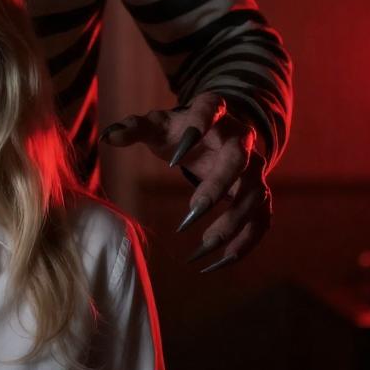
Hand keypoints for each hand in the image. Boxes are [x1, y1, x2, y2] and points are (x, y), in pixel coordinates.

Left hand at [100, 92, 271, 272]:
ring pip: (254, 195)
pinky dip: (244, 243)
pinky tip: (220, 261)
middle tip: (193, 210)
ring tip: (202, 246)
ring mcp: (254, 168)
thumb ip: (133, 128)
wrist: (215, 136)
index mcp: (214, 110)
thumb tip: (108, 137)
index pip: (210, 108)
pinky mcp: (258, 195)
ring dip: (231, 223)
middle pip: (239, 160)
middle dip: (218, 186)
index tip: (172, 157)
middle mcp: (240, 139)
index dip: (197, 126)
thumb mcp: (157, 125)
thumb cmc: (180, 131)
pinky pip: (261, 221)